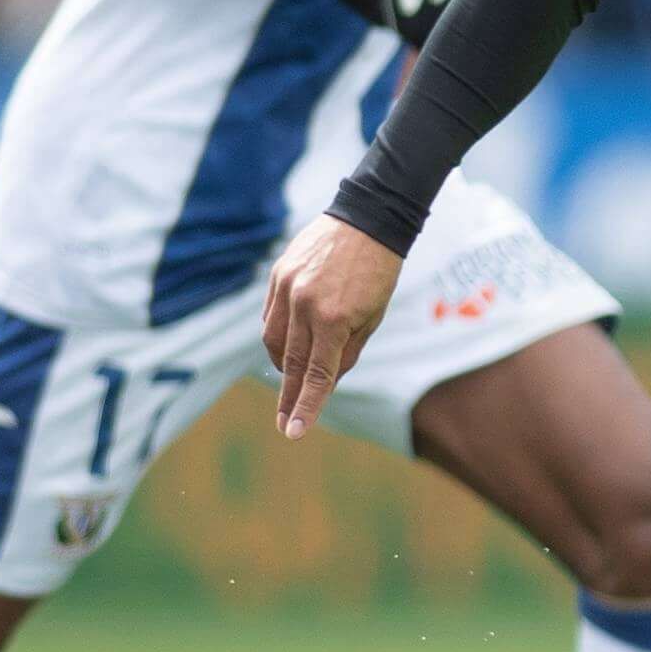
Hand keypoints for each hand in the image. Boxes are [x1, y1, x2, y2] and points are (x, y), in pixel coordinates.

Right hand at [263, 215, 401, 437]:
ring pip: (272, 339)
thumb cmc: (379, 272)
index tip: (293, 432)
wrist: (368, 220)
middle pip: (289, 362)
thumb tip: (326, 381)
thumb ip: (347, 351)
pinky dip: (279, 333)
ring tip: (293, 378)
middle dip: (288, 396)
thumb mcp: (373, 317)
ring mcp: (286, 288)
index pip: (315, 374)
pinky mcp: (278, 275)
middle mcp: (304, 305)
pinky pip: (271, 315)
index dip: (305, 405)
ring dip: (282, 363)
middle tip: (284, 422)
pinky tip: (290, 341)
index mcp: (333, 319)